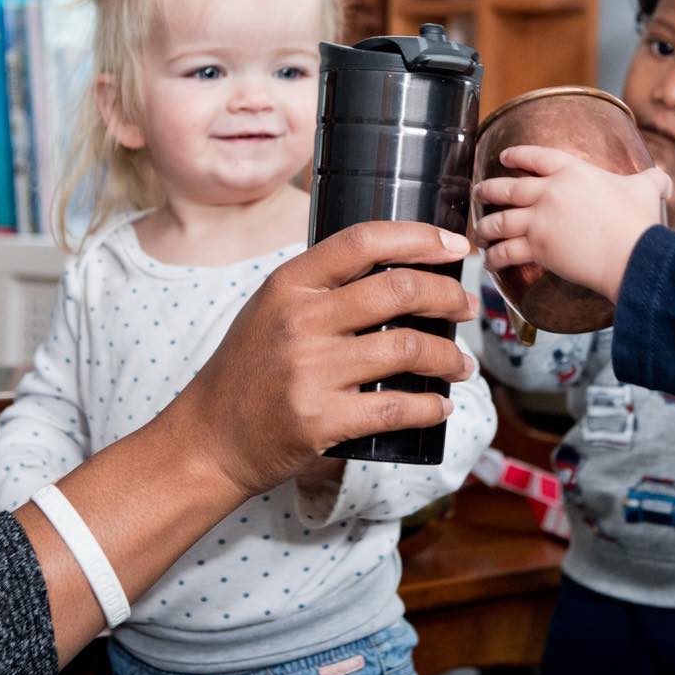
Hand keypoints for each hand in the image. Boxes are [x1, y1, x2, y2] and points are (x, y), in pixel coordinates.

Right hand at [161, 221, 478, 500]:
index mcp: (289, 284)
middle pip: (398, 290)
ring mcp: (310, 372)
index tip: (455, 246)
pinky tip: (440, 405)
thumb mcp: (271, 308)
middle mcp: (300, 322)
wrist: (209, 438)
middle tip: (465, 308)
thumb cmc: (248, 370)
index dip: (420, 237)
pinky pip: (396, 408)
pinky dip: (431, 407)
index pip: (364, 240)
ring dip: (449, 356)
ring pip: (408, 349)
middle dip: (448, 297)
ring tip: (461, 364)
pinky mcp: (321, 420)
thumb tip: (399, 268)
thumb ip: (322, 286)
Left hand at [474, 145, 670, 300]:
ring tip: (480, 233)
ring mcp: (541, 219)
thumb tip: (664, 181)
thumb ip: (652, 181)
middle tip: (479, 193)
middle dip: (489, 191)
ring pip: (501, 220)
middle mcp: (550, 191)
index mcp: (573, 171)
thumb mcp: (647, 189)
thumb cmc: (639, 222)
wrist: (632, 254)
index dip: (518, 156)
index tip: (504, 157)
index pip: (537, 157)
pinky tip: (490, 261)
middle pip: (508, 188)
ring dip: (487, 227)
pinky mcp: (538, 247)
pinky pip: (507, 251)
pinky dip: (495, 257)